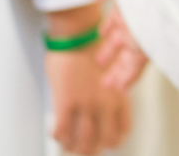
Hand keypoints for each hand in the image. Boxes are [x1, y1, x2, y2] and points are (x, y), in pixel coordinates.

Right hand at [46, 3, 131, 153]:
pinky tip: (55, 132)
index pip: (123, 128)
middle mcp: (105, 102)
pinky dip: (58, 136)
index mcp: (119, 94)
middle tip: (85, 148)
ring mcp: (86, 103)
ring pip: (82, 140)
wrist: (76, 33)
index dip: (114, 139)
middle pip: (104, 140)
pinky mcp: (66, 101)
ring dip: (74, 146)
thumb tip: (106, 102)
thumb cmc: (91, 45)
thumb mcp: (111, 69)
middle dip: (94, 147)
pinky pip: (61, 130)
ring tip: (69, 143)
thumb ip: (111, 88)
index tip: (107, 141)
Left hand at [95, 0, 147, 91]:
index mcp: (139, 43)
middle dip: (110, 53)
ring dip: (107, 27)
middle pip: (119, 43)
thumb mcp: (141, 54)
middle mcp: (135, 27)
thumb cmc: (154, 21)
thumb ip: (131, 72)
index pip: (127, 62)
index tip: (109, 84)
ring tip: (101, 35)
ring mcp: (130, 7)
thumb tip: (122, 91)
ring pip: (115, 20)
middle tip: (99, 63)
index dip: (119, 74)